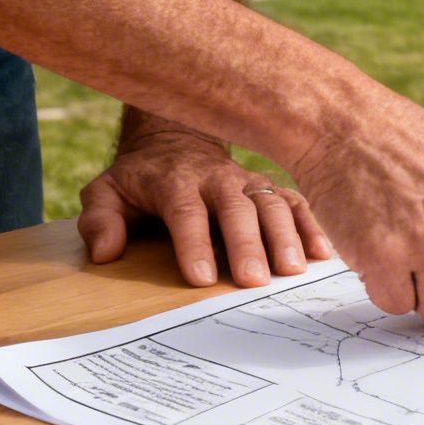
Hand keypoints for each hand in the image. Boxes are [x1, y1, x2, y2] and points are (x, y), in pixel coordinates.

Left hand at [80, 128, 332, 286]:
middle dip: (247, 244)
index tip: (203, 278)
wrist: (177, 143)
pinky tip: (323, 253)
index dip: (195, 244)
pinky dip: (311, 225)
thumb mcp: (106, 193)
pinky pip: (295, 203)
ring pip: (271, 204)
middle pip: (237, 210)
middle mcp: (217, 179)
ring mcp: (248, 181)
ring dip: (286, 236)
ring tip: (294, 270)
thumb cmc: (141, 180)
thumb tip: (106, 253)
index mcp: (175, 181)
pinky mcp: (270, 188)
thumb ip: (100, 220)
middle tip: (255, 281)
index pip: (187, 212)